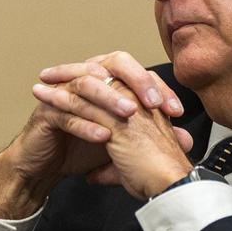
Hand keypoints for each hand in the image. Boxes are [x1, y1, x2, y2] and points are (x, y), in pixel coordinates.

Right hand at [0, 52, 188, 216]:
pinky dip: (85, 124)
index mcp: (104, 81)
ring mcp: (62, 93)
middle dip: (135, 80)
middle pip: (111, 63)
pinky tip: (101, 136)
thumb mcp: (123, 141)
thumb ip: (152, 135)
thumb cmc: (81, 148)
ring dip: (110, 98)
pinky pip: (66, 113)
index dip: (157, 88)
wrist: (45, 167)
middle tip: (153, 102)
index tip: (176, 110)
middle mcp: (84, 80)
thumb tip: (186, 139)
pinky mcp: (45, 113)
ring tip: (129, 114)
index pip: (135, 72)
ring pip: (87, 85)